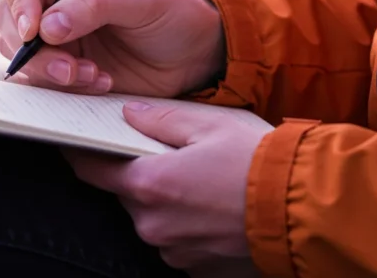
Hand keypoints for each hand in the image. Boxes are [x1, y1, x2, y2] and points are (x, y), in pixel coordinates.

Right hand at [0, 0, 224, 96]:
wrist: (194, 53)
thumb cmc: (174, 11)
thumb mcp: (143, 0)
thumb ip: (95, 6)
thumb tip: (48, 26)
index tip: (34, 29)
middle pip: (6, 13)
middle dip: (31, 46)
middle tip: (66, 66)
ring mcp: (53, 30)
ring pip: (16, 49)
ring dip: (48, 69)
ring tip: (92, 75)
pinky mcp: (60, 62)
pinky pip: (38, 76)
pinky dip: (63, 85)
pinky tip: (99, 81)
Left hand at [63, 101, 270, 275]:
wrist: (303, 210)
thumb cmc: (258, 163)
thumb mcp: (209, 125)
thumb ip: (161, 120)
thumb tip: (130, 114)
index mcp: (149, 185)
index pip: (92, 170)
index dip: (80, 153)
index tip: (73, 141)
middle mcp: (153, 225)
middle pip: (127, 195)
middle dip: (140, 175)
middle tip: (170, 156)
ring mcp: (174, 251)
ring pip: (154, 220)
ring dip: (167, 202)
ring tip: (203, 183)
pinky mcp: (197, 268)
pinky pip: (179, 241)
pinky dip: (189, 225)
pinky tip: (215, 208)